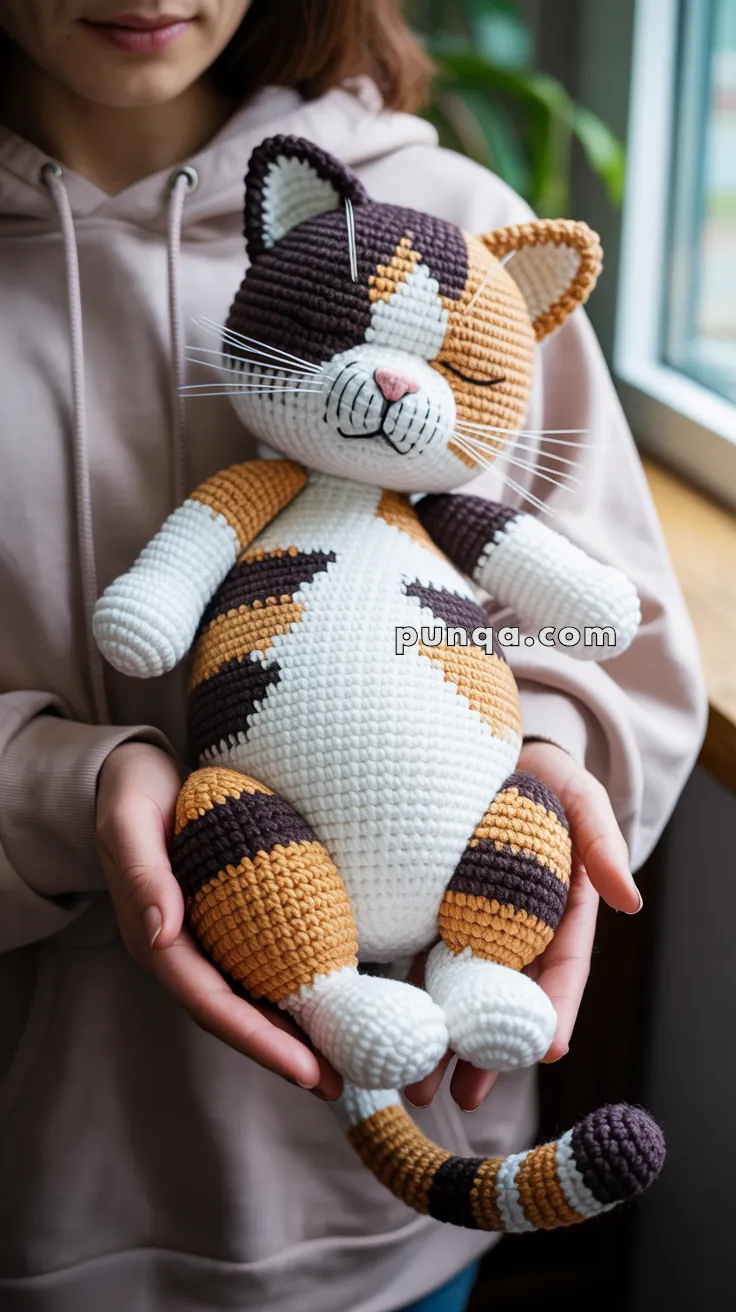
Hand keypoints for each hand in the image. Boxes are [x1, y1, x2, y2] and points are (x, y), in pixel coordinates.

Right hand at [96, 741, 341, 1099]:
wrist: (136, 773)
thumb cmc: (131, 794)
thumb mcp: (128, 822)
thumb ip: (141, 874)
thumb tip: (162, 933)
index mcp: (155, 938)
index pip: (210, 1002)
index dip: (256, 1039)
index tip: (303, 1067)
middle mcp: (182, 950)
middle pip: (235, 1016)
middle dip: (283, 1054)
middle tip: (337, 1085)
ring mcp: (206, 939)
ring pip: (251, 1000)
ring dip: (292, 1034)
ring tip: (343, 1063)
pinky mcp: (228, 920)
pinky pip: (261, 965)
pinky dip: (292, 990)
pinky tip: (331, 1001)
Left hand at [405, 740, 640, 1111]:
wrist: (487, 752)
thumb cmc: (543, 775)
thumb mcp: (581, 797)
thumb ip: (603, 842)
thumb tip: (631, 902)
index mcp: (558, 912)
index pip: (561, 970)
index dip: (555, 1010)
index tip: (548, 1050)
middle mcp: (512, 930)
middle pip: (502, 1001)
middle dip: (485, 1053)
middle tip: (463, 1097)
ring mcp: (466, 926)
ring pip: (456, 996)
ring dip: (438, 1045)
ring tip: (414, 1090)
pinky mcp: (425, 913)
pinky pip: (415, 962)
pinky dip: (404, 1001)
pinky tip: (384, 1034)